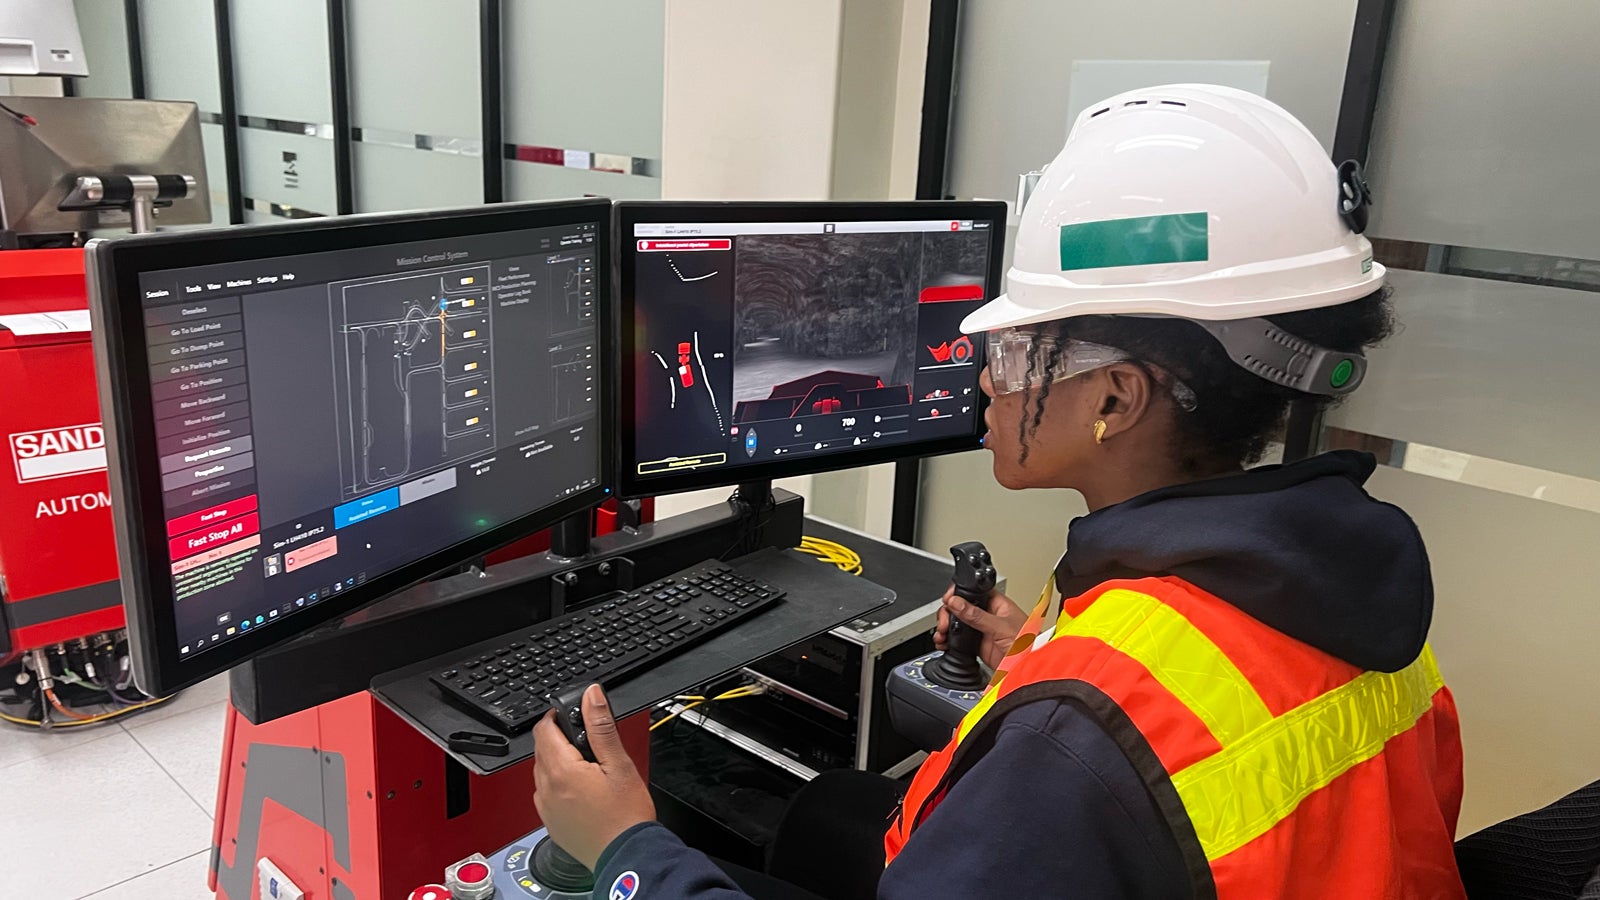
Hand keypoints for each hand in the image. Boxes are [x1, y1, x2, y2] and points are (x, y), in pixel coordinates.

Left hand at [532, 684, 655, 870]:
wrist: (627, 855)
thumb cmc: (626, 815)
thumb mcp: (619, 763)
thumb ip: (601, 727)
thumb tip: (591, 696)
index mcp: (561, 770)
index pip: (543, 729)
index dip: (556, 716)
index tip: (571, 715)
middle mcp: (546, 789)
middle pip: (541, 749)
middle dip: (559, 738)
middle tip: (586, 742)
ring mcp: (546, 808)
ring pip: (542, 771)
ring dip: (557, 761)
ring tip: (588, 767)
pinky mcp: (550, 823)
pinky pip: (545, 794)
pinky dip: (557, 784)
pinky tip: (581, 790)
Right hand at [934, 585, 1027, 669]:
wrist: (1030, 671)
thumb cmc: (1029, 646)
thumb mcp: (1000, 627)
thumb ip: (977, 616)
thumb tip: (957, 603)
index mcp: (998, 604)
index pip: (974, 592)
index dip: (959, 594)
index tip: (948, 600)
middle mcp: (989, 616)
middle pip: (961, 607)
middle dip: (948, 613)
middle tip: (944, 622)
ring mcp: (982, 631)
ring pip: (958, 623)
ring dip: (946, 627)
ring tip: (941, 634)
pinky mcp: (977, 646)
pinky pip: (958, 640)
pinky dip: (948, 641)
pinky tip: (945, 643)